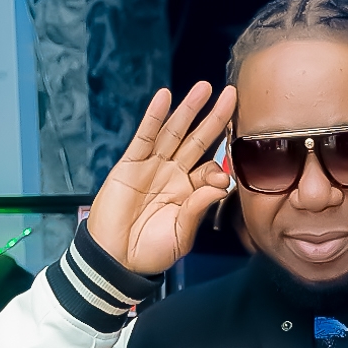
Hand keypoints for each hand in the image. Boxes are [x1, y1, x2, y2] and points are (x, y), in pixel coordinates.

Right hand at [87, 81, 235, 273]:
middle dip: (214, 118)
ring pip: (175, 132)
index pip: (210, 170)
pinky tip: (165, 97)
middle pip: (198, 141)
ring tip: (204, 88)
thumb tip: (221, 184)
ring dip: (188, 109)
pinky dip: (154, 116)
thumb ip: (198, 208)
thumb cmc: (149, 252)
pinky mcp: (130, 164)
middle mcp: (173, 175)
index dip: (219, 167)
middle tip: (231, 94)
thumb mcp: (181, 235)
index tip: (220, 177)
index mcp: (189, 194)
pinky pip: (145, 135)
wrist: (115, 258)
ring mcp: (152, 167)